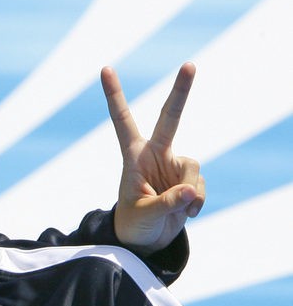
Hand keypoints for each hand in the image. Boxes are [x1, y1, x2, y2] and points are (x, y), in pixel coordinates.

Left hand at [103, 62, 205, 253]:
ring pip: (193, 169)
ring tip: (176, 211)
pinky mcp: (189, 179)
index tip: (105, 68)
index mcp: (134, 156)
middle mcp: (156, 154)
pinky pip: (200, 186)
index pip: (123, 120)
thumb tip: (190, 191)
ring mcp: (174, 165)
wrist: (145, 241)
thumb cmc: (133, 225)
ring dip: (189, 192)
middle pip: (170, 118)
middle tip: (190, 64)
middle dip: (181, 91)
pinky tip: (186, 214)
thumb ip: (167, 202)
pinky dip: (196, 202)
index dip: (115, 95)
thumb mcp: (145, 215)